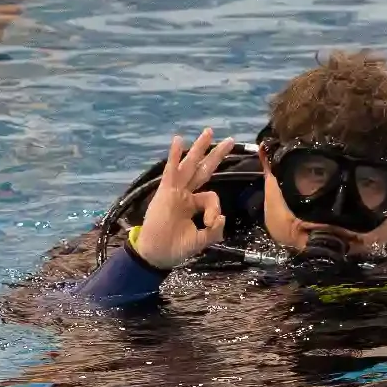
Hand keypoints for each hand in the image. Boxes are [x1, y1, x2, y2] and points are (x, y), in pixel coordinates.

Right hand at [132, 130, 232, 270]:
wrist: (157, 254)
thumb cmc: (176, 248)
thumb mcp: (201, 240)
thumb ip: (214, 230)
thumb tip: (222, 217)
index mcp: (193, 204)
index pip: (211, 197)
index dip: (215, 209)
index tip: (211, 223)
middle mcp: (185, 194)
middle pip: (203, 169)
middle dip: (216, 155)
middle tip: (230, 140)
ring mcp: (175, 191)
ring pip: (189, 165)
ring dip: (199, 148)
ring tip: (209, 132)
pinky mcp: (165, 192)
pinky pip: (171, 171)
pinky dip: (174, 156)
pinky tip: (178, 141)